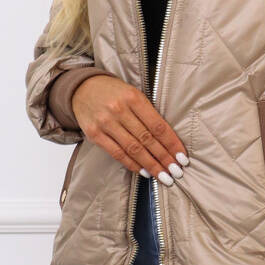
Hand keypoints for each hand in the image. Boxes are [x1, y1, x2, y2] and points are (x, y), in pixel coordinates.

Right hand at [72, 75, 189, 183]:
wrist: (82, 88)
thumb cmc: (114, 92)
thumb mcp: (133, 94)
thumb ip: (148, 114)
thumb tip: (168, 141)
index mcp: (133, 97)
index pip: (158, 126)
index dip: (172, 143)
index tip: (182, 157)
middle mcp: (119, 109)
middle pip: (147, 139)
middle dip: (164, 158)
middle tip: (176, 172)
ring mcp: (105, 122)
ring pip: (133, 149)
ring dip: (151, 165)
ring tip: (164, 176)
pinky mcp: (94, 134)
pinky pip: (117, 153)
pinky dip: (132, 164)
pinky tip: (144, 171)